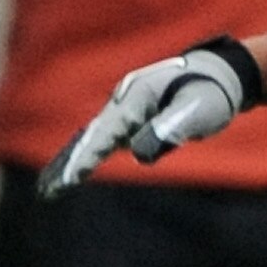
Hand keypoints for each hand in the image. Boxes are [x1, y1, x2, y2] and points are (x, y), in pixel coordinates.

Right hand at [41, 38, 257, 196]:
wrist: (219, 75)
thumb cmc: (210, 93)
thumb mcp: (198, 111)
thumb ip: (171, 128)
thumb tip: (139, 154)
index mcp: (137, 98)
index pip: (107, 133)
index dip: (89, 157)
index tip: (72, 178)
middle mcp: (124, 101)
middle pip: (90, 136)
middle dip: (69, 164)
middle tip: (48, 192)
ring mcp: (125, 109)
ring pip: (92, 138)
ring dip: (71, 161)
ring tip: (49, 188)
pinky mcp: (131, 118)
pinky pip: (103, 139)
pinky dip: (87, 154)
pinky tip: (73, 171)